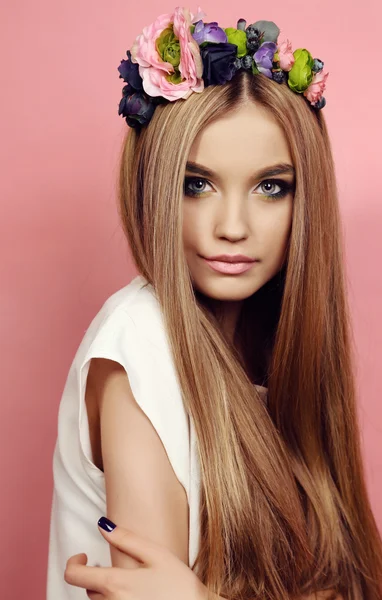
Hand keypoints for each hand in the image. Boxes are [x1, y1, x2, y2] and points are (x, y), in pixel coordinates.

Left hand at [64, 517, 208, 599]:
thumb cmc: (180, 585)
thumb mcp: (156, 555)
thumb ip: (126, 539)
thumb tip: (101, 525)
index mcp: (115, 584)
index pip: (74, 576)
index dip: (73, 563)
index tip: (84, 556)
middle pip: (88, 590)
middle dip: (95, 577)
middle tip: (114, 568)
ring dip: (105, 591)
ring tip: (128, 584)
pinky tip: (136, 596)